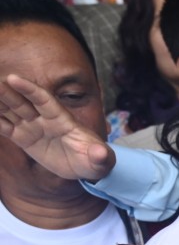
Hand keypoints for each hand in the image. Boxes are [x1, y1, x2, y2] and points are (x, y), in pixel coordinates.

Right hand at [0, 74, 114, 180]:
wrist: (85, 166)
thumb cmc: (95, 160)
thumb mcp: (100, 160)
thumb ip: (101, 156)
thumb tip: (103, 155)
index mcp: (63, 119)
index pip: (44, 100)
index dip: (29, 89)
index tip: (13, 78)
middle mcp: (44, 119)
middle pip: (21, 102)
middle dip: (4, 91)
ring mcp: (32, 127)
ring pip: (9, 111)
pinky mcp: (23, 138)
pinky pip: (4, 127)